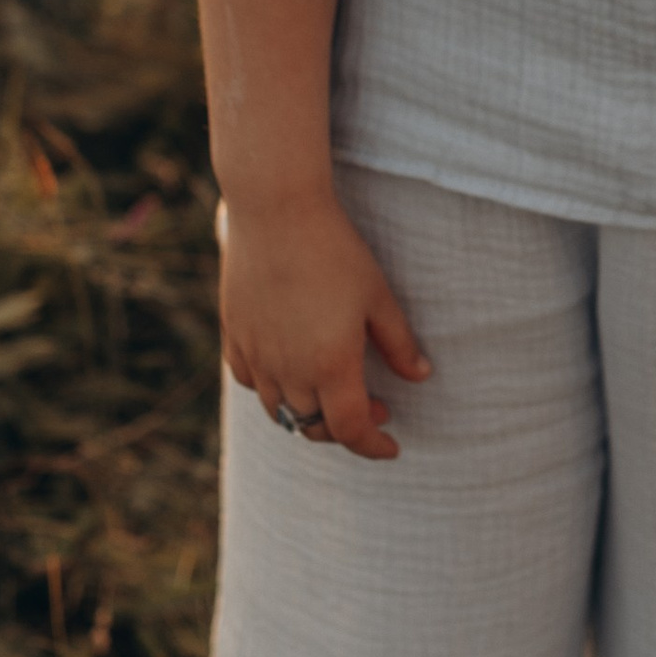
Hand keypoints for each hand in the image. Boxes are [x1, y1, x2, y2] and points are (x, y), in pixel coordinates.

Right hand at [217, 191, 429, 461]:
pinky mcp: (235, 334)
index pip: (350, 430)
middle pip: (313, 426)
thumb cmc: (335, 249)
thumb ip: (399, 343)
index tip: (392, 445)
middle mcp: (288, 370)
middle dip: (345, 428)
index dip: (373, 446)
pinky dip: (272, 387)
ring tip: (332, 388)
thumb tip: (420, 375)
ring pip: (279, 408)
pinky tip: (289, 368)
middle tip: (375, 404)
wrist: (276, 210)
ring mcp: (256, 354)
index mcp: (330, 365)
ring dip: (308, 411)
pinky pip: (250, 380)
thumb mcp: (378, 296)